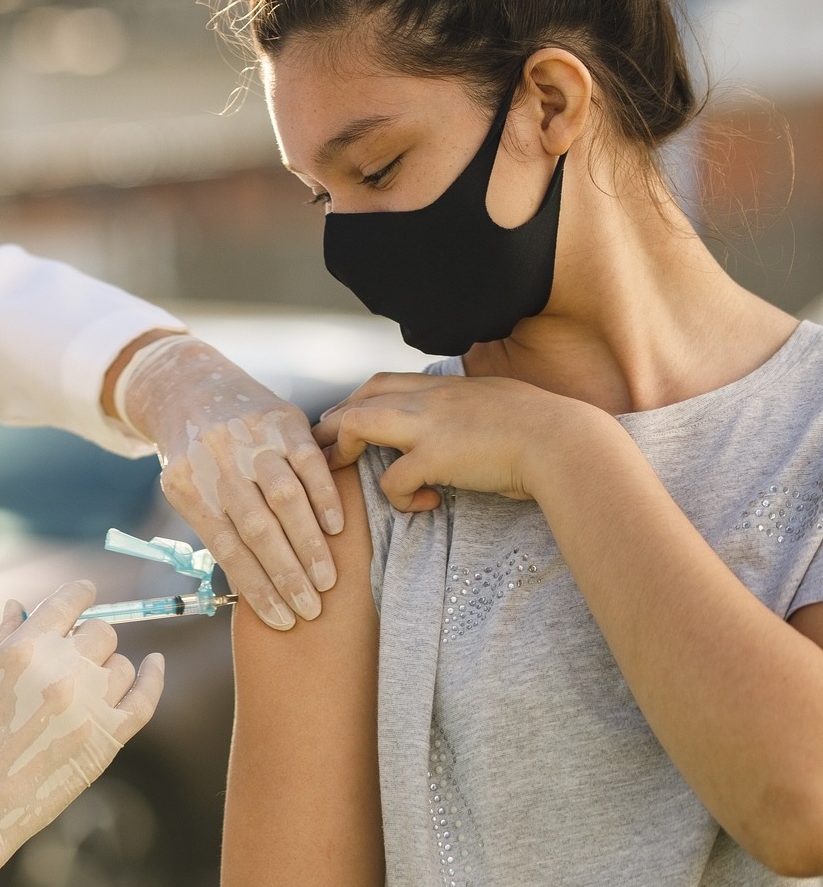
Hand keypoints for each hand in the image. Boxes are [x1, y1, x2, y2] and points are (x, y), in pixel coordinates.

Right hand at [0, 581, 164, 886]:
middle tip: (72, 655)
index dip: (79, 594)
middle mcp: (61, 672)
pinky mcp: (107, 741)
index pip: (69, 601)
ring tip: (87, 683)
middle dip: (88, 638)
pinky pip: (145, 699)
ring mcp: (88, 707)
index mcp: (23, 650)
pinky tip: (154, 664)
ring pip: (122, 664)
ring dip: (108, 666)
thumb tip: (19, 604)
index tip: (84, 595)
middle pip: (100, 633)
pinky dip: (153, 677)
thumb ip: (2, 638)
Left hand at [118, 335, 341, 630]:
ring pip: (284, 497)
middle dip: (287, 575)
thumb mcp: (189, 489)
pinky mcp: (280, 419)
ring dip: (309, 544)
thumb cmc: (196, 457)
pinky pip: (308, 462)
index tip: (282, 620)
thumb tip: (258, 588)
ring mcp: (249, 438)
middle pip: (257, 528)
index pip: (227, 548)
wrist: (192, 386)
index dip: (257, 588)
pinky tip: (337, 530)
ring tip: (327, 581)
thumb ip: (218, 527)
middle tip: (311, 610)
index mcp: (188, 487)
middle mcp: (216, 461)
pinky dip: (324, 497)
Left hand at [313, 371, 599, 511]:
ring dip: (343, 451)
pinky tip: (422, 504)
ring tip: (347, 474)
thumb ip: (472, 409)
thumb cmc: (547, 429)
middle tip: (318, 452)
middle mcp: (431, 399)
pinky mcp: (436, 457)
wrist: (568, 442)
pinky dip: (398, 497)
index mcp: (446, 387)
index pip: (382, 383)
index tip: (342, 423)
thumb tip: (467, 425)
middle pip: (359, 399)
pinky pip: (392, 479)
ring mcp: (430, 425)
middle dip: (331, 425)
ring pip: (357, 424)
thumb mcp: (500, 403)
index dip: (355, 402)